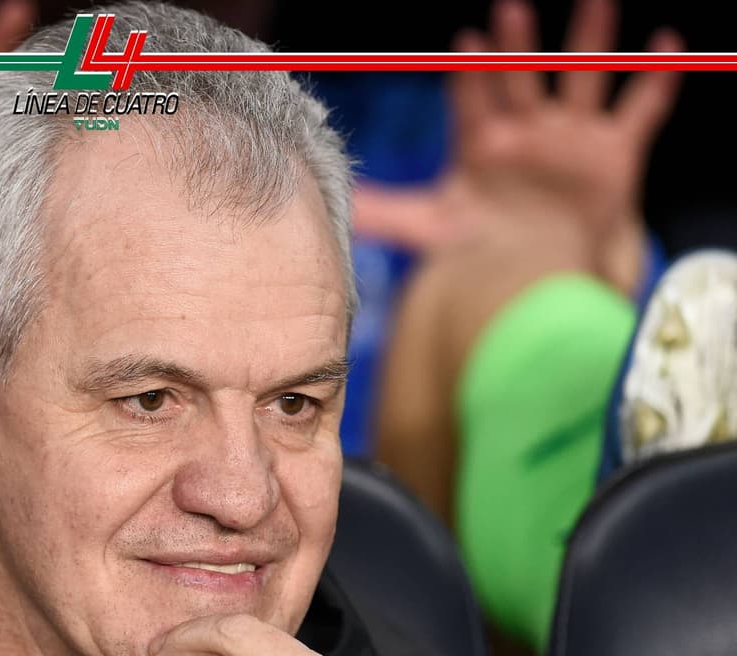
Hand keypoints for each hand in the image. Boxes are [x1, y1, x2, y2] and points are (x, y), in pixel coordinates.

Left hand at [353, 0, 682, 266]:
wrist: (537, 277)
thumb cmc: (482, 250)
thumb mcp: (432, 228)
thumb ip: (388, 213)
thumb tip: (341, 207)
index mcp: (481, 143)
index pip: (473, 100)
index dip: (471, 75)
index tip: (467, 45)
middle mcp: (525, 130)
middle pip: (520, 77)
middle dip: (515, 46)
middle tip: (508, 11)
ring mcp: (569, 136)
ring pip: (580, 77)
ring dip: (589, 43)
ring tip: (597, 2)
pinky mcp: (613, 153)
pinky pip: (640, 109)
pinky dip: (654, 79)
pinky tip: (663, 45)